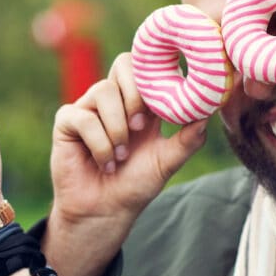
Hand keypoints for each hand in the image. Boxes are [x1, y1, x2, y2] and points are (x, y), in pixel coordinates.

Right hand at [46, 52, 207, 275]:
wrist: (105, 212)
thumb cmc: (135, 185)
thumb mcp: (167, 162)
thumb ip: (188, 139)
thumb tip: (207, 115)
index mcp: (139, 102)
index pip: (146, 66)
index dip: (156, 75)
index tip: (167, 101)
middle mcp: (113, 100)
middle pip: (123, 63)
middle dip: (136, 94)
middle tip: (142, 126)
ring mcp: (88, 108)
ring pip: (103, 91)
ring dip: (117, 127)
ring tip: (121, 155)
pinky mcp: (67, 122)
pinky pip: (84, 118)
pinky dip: (100, 143)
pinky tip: (106, 163)